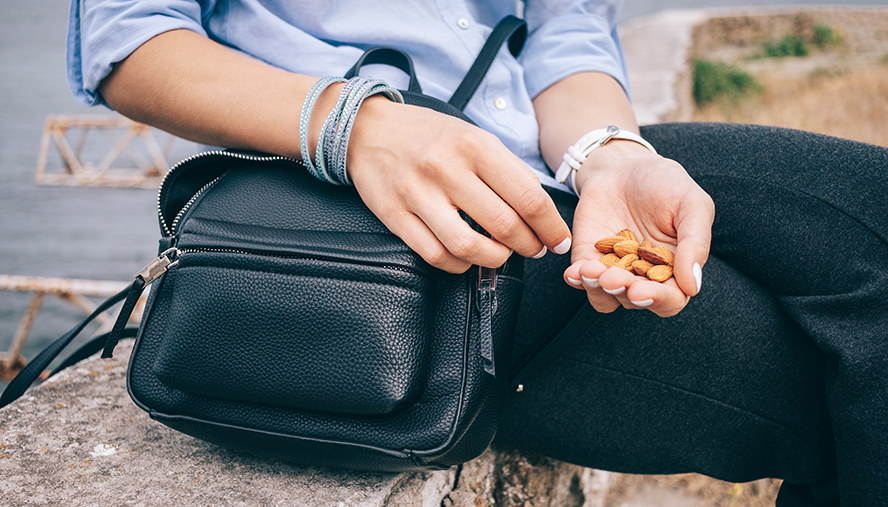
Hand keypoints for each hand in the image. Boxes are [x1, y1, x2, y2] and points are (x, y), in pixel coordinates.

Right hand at [346, 97, 571, 272]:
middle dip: (528, 246)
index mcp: (474, 146)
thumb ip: (506, 170)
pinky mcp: (395, 214)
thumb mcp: (473, 137)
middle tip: (533, 249)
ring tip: (501, 254)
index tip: (556, 240)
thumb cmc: (428, 136)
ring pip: (469, 246)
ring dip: (494, 259)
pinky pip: (435, 254)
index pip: (528, 196)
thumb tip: (540, 210)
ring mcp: (418, 194)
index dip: (550, 226)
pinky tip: (467, 257)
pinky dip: (459, 264)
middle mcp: (447, 169)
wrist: (368, 129)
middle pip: (504, 225)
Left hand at [563, 141, 713, 316]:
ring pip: (605, 297)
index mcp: (674, 269)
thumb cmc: (665, 184)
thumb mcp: (692, 205)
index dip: (658, 300)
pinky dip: (577, 279)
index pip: (670, 299)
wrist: (625, 166)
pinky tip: (575, 272)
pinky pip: (581, 279)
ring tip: (592, 271)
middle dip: (624, 292)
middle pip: (635, 301)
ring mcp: (613, 269)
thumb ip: (696, 243)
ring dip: (598, 290)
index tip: (643, 292)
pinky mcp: (587, 258)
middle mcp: (643, 276)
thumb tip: (692, 286)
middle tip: (613, 279)